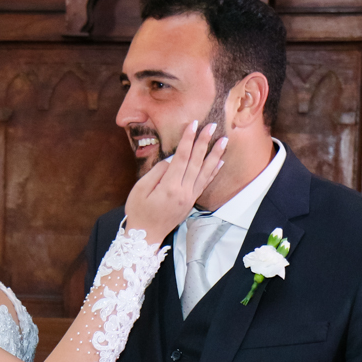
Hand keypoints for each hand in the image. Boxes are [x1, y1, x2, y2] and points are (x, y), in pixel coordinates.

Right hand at [124, 121, 226, 243]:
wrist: (146, 236)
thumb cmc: (138, 212)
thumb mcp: (140, 190)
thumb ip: (156, 173)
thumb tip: (171, 160)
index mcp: (169, 187)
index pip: (182, 157)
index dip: (188, 140)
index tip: (193, 125)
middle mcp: (184, 192)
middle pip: (196, 162)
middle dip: (204, 142)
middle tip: (212, 125)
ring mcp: (189, 197)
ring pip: (205, 172)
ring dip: (215, 155)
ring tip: (223, 140)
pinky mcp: (191, 202)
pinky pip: (205, 184)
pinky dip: (213, 172)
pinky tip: (220, 162)